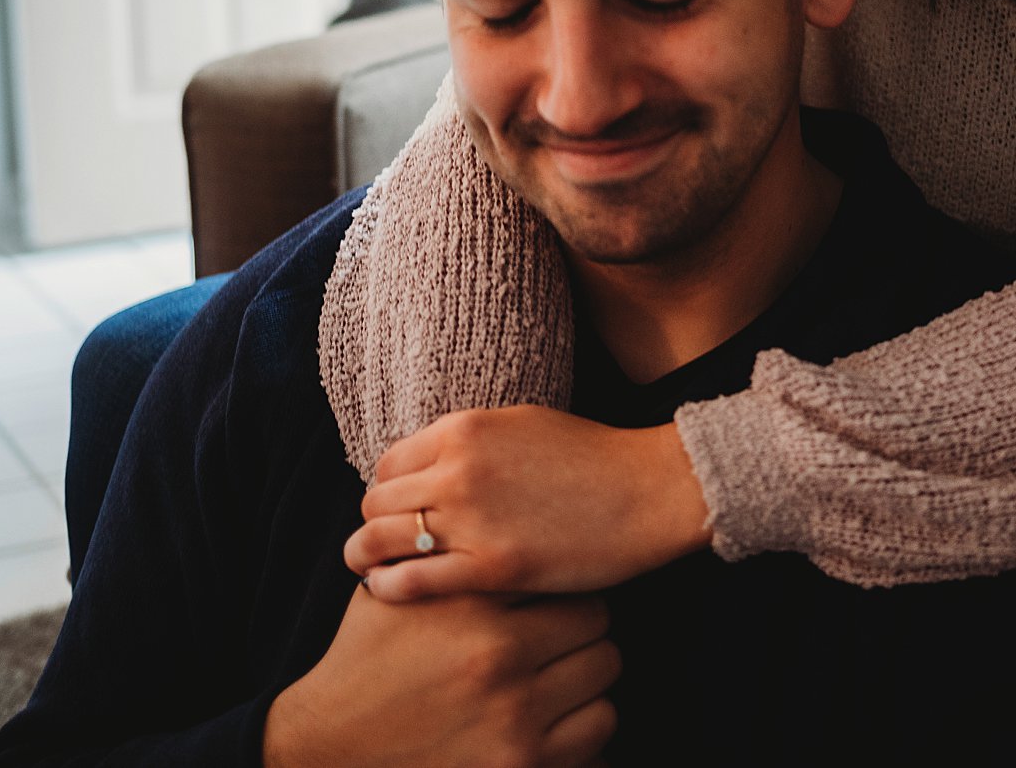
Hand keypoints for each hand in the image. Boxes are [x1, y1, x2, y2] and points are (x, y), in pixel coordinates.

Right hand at [262, 584, 617, 767]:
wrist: (329, 742)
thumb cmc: (365, 659)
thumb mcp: (395, 592)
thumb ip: (443, 554)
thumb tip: (498, 509)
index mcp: (469, 605)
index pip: (559, 573)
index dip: (560, 579)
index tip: (552, 589)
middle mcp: (497, 657)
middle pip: (594, 620)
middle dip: (580, 623)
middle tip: (562, 629)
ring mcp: (514, 716)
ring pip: (604, 671)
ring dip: (588, 668)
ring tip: (563, 668)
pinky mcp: (522, 763)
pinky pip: (599, 728)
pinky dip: (587, 718)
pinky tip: (562, 711)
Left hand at [345, 406, 710, 600]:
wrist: (649, 491)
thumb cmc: (593, 457)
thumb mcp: (521, 423)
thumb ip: (469, 441)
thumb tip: (427, 463)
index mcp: (463, 429)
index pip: (388, 463)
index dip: (387, 489)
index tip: (397, 508)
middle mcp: (457, 470)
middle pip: (376, 502)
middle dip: (375, 523)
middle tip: (384, 542)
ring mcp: (470, 520)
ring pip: (380, 541)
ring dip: (366, 556)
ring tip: (371, 569)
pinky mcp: (490, 567)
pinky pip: (409, 581)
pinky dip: (388, 587)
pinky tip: (389, 591)